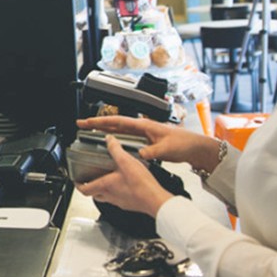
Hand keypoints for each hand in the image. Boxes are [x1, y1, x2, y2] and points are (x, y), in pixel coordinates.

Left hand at [73, 135, 174, 215]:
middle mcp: (110, 196)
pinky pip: (119, 199)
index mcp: (105, 186)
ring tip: (107, 180)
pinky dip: (117, 192)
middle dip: (90, 187)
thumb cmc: (140, 185)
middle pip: (94, 195)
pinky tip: (124, 184)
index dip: (77, 185)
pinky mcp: (130, 204)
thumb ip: (115, 149)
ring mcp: (120, 202)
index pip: (84, 189)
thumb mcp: (126, 161)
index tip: (76, 180)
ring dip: (103, 190)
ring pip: (106, 197)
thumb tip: (109, 140)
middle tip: (89, 180)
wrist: (155, 200)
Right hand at [77, 116, 219, 168]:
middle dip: (97, 123)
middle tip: (81, 124)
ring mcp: (143, 133)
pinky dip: (114, 138)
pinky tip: (110, 143)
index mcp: (144, 125)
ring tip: (90, 132)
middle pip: (114, 124)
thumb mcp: (166, 149)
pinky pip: (125, 137)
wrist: (195, 147)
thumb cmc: (183, 143)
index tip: (87, 122)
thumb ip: (151, 152)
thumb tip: (139, 155)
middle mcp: (141, 126)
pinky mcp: (145, 140)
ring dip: (104, 130)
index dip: (101, 122)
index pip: (117, 121)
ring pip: (118, 130)